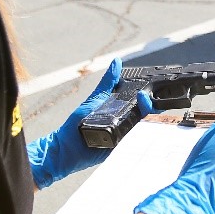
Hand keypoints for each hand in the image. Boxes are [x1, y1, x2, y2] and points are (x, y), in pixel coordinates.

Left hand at [27, 59, 154, 188]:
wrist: (65, 147)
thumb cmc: (76, 124)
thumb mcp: (94, 100)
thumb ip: (107, 83)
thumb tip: (116, 62)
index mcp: (120, 112)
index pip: (141, 105)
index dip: (147, 99)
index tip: (144, 93)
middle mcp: (124, 126)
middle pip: (145, 117)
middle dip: (150, 107)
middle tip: (145, 100)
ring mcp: (123, 139)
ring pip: (142, 130)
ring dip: (146, 122)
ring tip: (144, 111)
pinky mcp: (120, 151)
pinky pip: (133, 145)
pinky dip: (137, 139)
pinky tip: (138, 132)